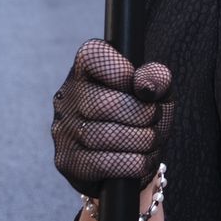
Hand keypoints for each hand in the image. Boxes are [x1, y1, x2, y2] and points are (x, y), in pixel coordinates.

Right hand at [52, 39, 174, 197]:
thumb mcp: (157, 92)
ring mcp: (63, 131)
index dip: (124, 72)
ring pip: (108, 136)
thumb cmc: (141, 116)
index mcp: (84, 70)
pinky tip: (139, 159)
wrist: (129, 159)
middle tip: (154, 119)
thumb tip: (146, 86)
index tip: (139, 88)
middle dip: (144, 115)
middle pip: (107, 104)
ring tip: (149, 140)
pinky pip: (107, 164)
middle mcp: (66, 98)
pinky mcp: (67, 162)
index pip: (94, 56)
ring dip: (144, 141)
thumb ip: (157, 78)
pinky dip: (136, 163)